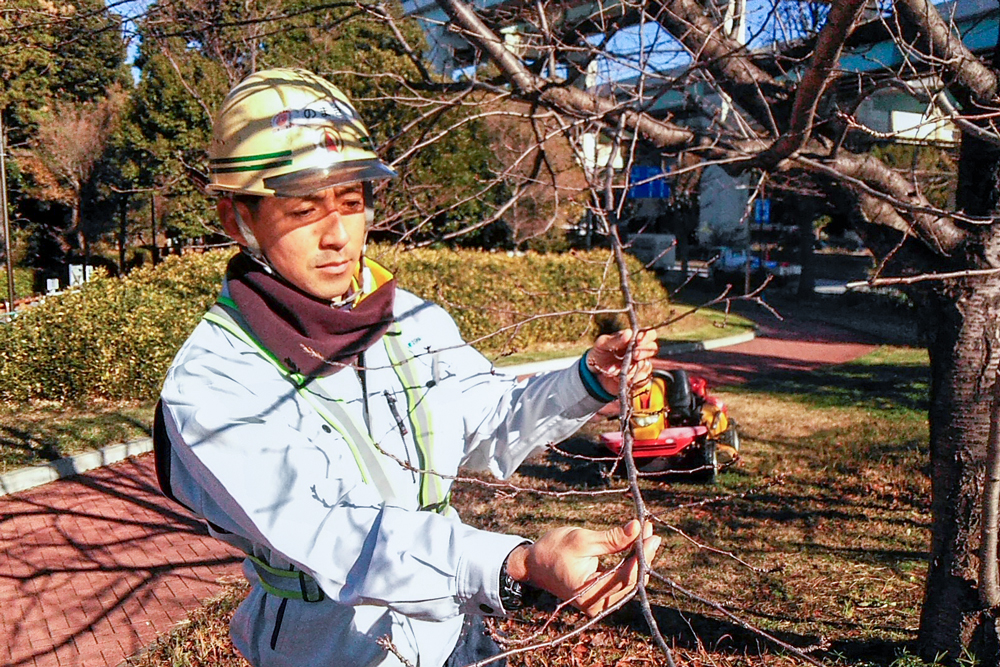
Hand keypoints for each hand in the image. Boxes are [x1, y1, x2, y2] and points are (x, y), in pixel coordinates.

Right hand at [506, 519, 661, 616]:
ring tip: (645, 535)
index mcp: (590, 594)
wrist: (532, 564)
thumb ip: (612, 538)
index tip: (652, 534)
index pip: (626, 576)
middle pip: (631, 581)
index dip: (642, 555)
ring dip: (637, 559)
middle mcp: (597, 605)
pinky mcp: (599, 597)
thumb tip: (637, 528)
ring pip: (628, 582)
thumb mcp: (581, 540)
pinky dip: (628, 564)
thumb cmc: (552, 550)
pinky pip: (620, 582)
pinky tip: (634, 546)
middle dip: (642, 555)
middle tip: (650, 530)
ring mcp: (598, 603)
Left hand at [587, 328, 658, 397]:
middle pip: (653, 349)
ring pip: (645, 366)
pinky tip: (616, 378)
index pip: (650, 334)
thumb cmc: (600, 353)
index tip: (637, 341)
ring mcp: (641, 366)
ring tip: (611, 370)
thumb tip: (628, 333)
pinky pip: (641, 379)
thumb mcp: (602, 344)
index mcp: (634, 339)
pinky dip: (627, 379)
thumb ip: (615, 339)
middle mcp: (641, 351)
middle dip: (643, 352)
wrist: (594, 373)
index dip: (647, 336)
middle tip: (634, 355)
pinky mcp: (639, 380)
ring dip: (629, 369)